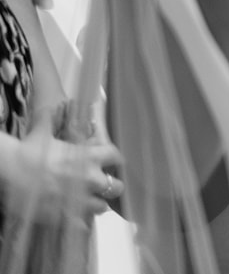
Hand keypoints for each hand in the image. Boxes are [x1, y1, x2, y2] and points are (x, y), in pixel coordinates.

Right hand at [0, 118, 123, 223]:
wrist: (7, 171)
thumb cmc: (27, 150)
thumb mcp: (43, 132)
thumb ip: (54, 119)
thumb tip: (55, 104)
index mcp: (88, 157)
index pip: (117, 158)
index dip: (115, 161)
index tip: (110, 163)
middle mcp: (89, 178)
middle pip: (116, 187)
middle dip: (110, 186)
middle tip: (101, 186)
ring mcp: (78, 199)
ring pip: (102, 207)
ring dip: (96, 204)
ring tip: (87, 201)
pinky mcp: (64, 216)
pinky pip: (82, 224)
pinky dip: (79, 221)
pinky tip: (72, 215)